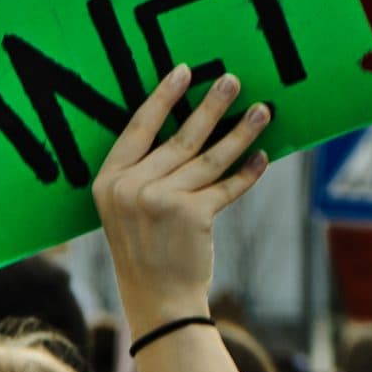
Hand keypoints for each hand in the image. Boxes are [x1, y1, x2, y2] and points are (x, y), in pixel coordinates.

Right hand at [94, 65, 272, 331]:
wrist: (158, 299)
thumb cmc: (145, 250)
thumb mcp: (126, 210)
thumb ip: (143, 173)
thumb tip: (186, 129)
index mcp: (109, 181)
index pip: (138, 128)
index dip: (162, 98)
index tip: (184, 71)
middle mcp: (132, 188)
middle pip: (180, 137)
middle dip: (211, 106)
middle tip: (232, 80)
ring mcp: (162, 201)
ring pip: (210, 157)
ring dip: (241, 132)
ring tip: (262, 110)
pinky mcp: (193, 215)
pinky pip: (228, 186)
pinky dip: (247, 172)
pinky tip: (262, 156)